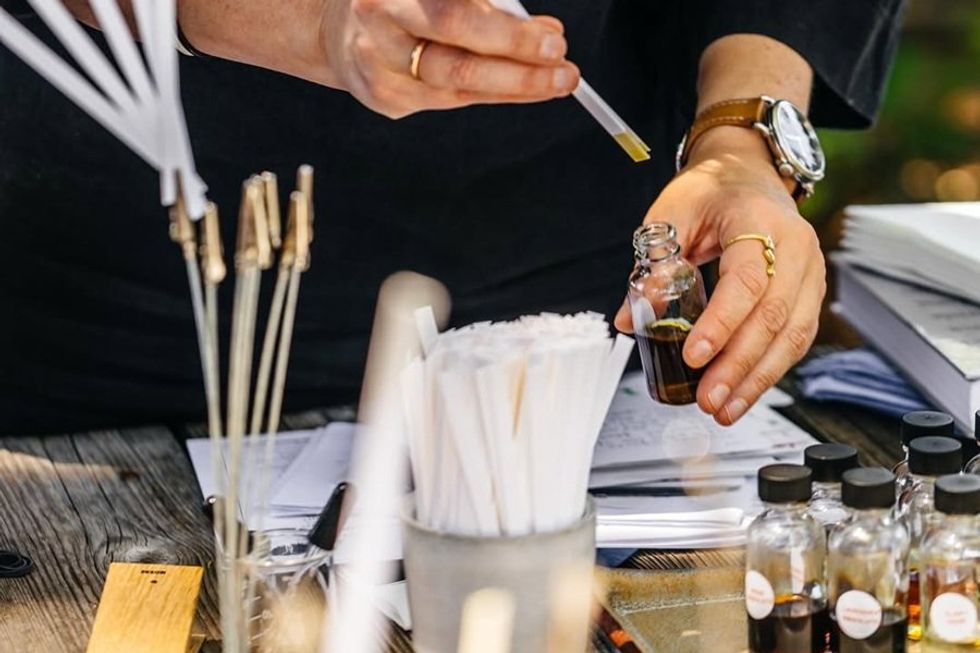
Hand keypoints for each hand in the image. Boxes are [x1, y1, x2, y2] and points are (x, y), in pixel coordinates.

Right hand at [319, 0, 580, 117]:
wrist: (339, 31)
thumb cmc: (403, 5)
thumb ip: (488, 7)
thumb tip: (546, 31)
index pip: (456, 14)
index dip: (508, 32)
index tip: (552, 37)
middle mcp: (380, 24)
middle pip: (455, 57)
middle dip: (518, 64)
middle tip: (563, 67)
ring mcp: (377, 67)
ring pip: (457, 85)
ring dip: (516, 85)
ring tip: (557, 80)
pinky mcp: (385, 99)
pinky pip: (451, 101)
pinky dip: (493, 94)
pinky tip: (523, 89)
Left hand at [615, 126, 826, 424]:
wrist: (748, 174)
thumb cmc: (710, 192)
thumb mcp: (671, 215)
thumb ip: (652, 265)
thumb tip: (627, 320)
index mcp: (758, 220)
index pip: (745, 279)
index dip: (721, 323)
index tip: (694, 355)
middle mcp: (796, 246)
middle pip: (774, 315)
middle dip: (739, 366)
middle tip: (708, 399)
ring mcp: (810, 271)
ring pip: (792, 335)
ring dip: (758, 379)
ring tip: (725, 410)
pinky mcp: (810, 293)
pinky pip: (796, 338)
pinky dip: (770, 371)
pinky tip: (744, 394)